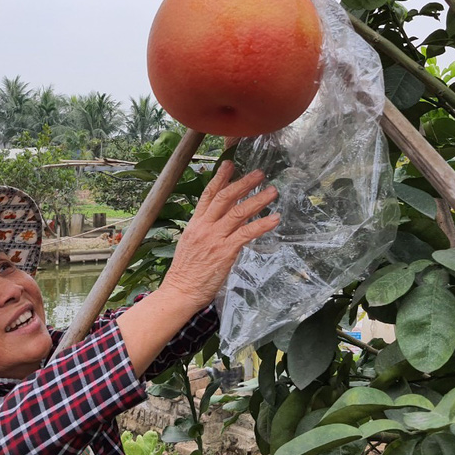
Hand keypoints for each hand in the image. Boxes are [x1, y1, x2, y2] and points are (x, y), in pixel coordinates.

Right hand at [161, 161, 279, 310]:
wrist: (180, 290)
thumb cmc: (187, 271)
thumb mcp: (193, 243)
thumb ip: (209, 228)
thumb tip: (228, 217)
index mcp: (195, 223)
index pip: (208, 194)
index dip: (219, 178)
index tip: (230, 164)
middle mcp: (205, 227)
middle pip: (224, 198)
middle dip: (243, 183)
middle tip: (259, 173)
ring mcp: (215, 238)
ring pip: (238, 212)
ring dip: (257, 200)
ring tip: (272, 191)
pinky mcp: (225, 251)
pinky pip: (246, 233)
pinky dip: (262, 224)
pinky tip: (274, 219)